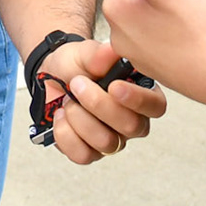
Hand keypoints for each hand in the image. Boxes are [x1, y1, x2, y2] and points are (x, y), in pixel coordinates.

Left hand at [36, 37, 165, 164]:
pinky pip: (83, 155)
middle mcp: (132, 121)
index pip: (155, 106)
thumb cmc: (77, 65)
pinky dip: (66, 135)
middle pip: (131, 127)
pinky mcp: (90, 152)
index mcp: (140, 94)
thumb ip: (98, 54)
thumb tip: (111, 50)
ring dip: (79, 118)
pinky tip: (60, 116)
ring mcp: (113, 139)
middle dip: (98, 104)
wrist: (50, 77)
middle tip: (77, 83)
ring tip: (67, 100)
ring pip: (106, 143)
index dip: (138, 100)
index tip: (113, 86)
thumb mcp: (84, 53)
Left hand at [88, 0, 205, 108]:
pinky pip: (156, 36)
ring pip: (146, 15)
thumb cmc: (202, 31)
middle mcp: (119, 35)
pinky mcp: (152, 64)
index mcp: (116, 11)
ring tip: (186, 14)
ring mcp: (135, 52)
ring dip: (163, 9)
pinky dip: (170, 31)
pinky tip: (186, 33)